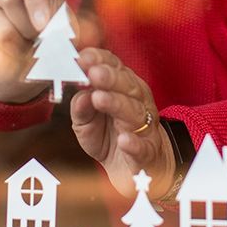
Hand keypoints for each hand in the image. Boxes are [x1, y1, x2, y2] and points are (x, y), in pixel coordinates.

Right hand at [0, 0, 64, 103]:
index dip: (37, 1)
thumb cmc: (49, 34)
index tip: (44, 27)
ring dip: (17, 48)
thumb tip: (92, 33)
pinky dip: (2, 62)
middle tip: (40, 44)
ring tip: (28, 55)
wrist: (22, 56)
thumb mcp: (66, 29)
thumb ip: (74, 30)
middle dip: (28, 27)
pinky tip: (12, 64)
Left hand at [69, 47, 174, 198]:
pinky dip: (134, 144)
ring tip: (99, 98)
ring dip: (117, 104)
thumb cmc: (109, 137)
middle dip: (110, 78)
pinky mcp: (148, 153)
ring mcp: (145, 128)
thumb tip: (79, 95)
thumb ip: (80, 107)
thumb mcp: (85, 122)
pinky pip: (142, 147)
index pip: (115, 68)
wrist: (133, 170)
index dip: (100, 60)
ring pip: (134, 113)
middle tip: (93, 72)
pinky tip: (124, 140)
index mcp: (124, 89)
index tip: (83, 56)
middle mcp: (138, 103)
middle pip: (127, 86)